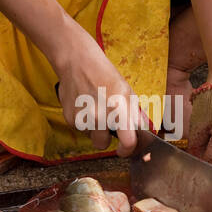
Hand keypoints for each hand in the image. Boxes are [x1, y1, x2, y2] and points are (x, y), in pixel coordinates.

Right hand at [54, 35, 147, 154]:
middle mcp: (100, 117)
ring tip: (94, 108)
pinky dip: (82, 121)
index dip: (127, 150)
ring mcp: (83, 118)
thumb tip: (142, 129)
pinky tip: (84, 105)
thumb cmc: (104, 74)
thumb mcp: (127, 91)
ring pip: (90, 136)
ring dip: (93, 128)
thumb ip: (134, 113)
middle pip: (102, 144)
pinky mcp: (69, 118)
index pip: (127, 142)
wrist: (77, 62)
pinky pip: (79, 128)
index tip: (125, 149)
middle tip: (106, 123)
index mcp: (118, 109)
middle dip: (105, 137)